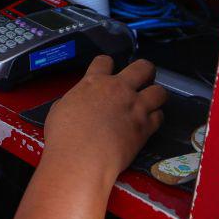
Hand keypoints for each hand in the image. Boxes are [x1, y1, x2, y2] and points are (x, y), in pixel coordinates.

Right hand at [42, 56, 166, 191]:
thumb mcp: (59, 109)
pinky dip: (156, 118)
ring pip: (159, 91)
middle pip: (143, 67)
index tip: (108, 72)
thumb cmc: (64, 136)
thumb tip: (75, 103)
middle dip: (145, 71)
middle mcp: (119, 90)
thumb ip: (73, 101)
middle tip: (142, 80)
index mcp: (94, 82)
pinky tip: (149, 123)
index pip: (105, 61)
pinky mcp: (145, 127)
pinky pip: (159, 116)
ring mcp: (135, 107)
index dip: (108, 65)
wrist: (81, 158)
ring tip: (151, 102)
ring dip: (155, 95)